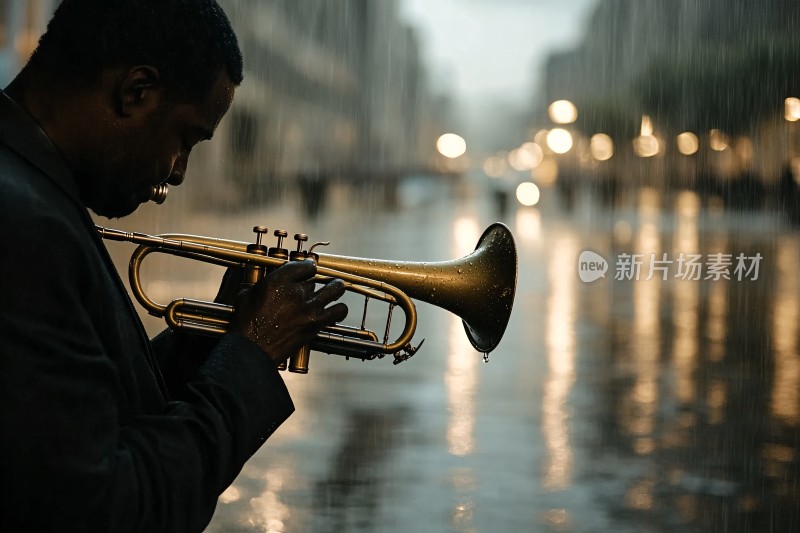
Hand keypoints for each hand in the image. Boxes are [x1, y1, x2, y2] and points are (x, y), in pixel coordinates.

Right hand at [228, 260, 347, 363]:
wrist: (253, 349)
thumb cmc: (247, 324)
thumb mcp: (247, 294)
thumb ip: (263, 282)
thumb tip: (273, 277)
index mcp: (278, 281)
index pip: (304, 264)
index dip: (308, 266)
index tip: (308, 269)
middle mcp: (296, 292)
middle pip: (317, 278)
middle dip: (317, 280)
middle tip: (316, 283)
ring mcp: (309, 308)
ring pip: (335, 288)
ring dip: (335, 287)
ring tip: (334, 289)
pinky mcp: (316, 324)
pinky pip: (339, 311)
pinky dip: (339, 309)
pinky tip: (334, 310)